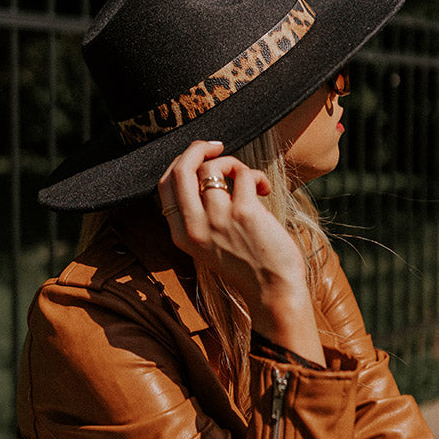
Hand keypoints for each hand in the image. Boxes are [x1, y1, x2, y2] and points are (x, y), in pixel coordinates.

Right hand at [157, 141, 324, 363]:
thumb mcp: (209, 245)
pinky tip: (263, 189)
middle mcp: (195, 227)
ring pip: (213, 168)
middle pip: (180, 170)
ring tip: (248, 180)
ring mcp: (218, 219)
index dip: (181, 163)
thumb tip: (203, 173)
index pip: (164, 186)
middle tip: (217, 146)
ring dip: (234, 164)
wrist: (273, 292)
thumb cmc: (247, 266)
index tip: (199, 158)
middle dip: (197, 148)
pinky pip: (243, 174)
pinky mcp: (244, 213)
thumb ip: (200, 216)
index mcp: (182, 235)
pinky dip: (255, 175)